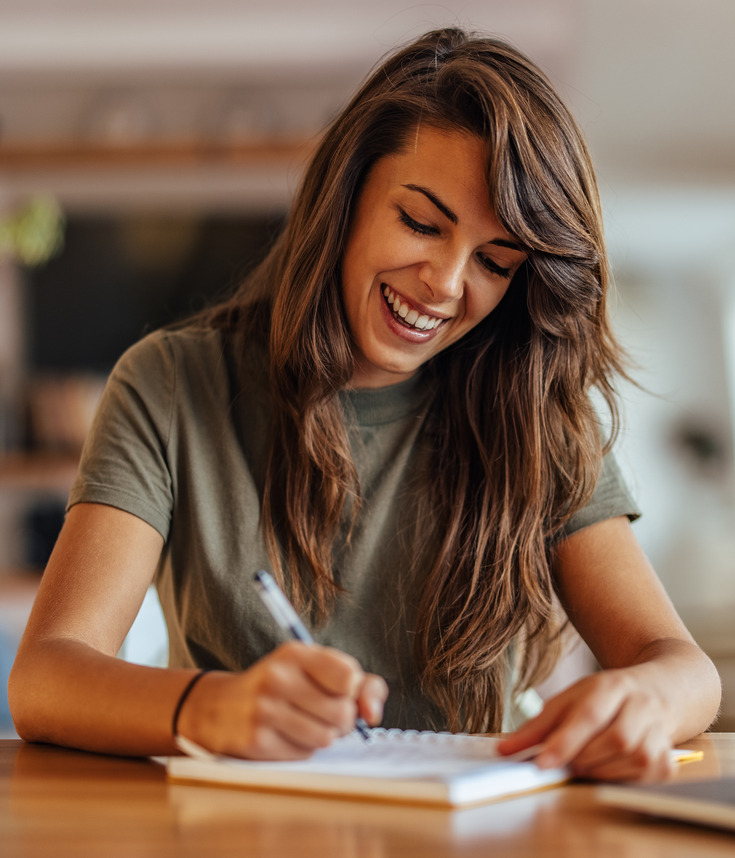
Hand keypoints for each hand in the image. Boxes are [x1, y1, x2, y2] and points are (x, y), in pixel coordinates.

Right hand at [176, 642, 387, 759]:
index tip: (342, 692)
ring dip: (323, 736)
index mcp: (295, 653)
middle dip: (342, 720)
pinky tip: (285, 735)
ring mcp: (264, 709)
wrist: (220, 708)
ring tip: (304, 723)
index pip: (349, 676)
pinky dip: (303, 749)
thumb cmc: (282, 687)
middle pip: (343, 712)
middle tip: (325, 714)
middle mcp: (277, 677)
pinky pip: (304, 754)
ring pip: (326, 738)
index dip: (354, 691)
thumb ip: (360, 685)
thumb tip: (374, 714)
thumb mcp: (316, 670)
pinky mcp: (256, 740)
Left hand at [496, 669, 674, 781]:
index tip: (541, 764)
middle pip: (611, 740)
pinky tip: (608, 769)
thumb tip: (505, 750)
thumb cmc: (605, 698)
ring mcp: (659, 732)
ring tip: (583, 764)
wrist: (658, 692)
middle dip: (581, 758)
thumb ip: (537, 725)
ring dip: (599, 771)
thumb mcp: (569, 699)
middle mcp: (640, 707)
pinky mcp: (669, 758)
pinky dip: (620, 780)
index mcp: (611, 686)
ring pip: (630, 760)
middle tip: (561, 764)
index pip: (587, 715)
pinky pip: (645, 778)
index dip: (564, 742)